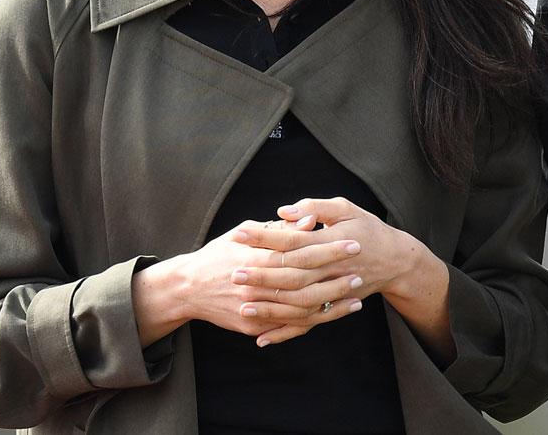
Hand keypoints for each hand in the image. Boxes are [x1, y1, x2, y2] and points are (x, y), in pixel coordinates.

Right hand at [131, 218, 359, 346]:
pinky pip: (288, 326)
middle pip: (305, 283)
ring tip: (355, 297)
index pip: (301, 252)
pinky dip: (313, 321)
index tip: (351, 242)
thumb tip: (311, 220)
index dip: (328, 248)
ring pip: (301, 309)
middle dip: (335, 277)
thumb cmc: (220, 253)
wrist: (187, 289)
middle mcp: (257, 285)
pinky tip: (333, 314)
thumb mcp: (245, 232)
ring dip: (331, 304)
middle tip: (360, 270)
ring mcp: (255, 309)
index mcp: (257, 257)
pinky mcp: (254, 327)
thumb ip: (280, 228)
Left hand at [234, 197, 444, 349]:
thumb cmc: (367, 228)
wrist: (395, 260)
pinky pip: (307, 324)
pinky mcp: (333, 308)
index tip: (239, 235)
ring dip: (269, 306)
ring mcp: (333, 292)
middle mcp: (332, 269)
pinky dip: (284, 333)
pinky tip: (262, 338)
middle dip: (261, 275)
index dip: (265, 238)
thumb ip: (316, 207)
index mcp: (332, 240)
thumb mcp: (347, 208)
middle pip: (292, 275)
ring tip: (242, 304)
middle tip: (233, 273)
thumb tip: (283, 211)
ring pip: (297, 303)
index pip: (292, 240)